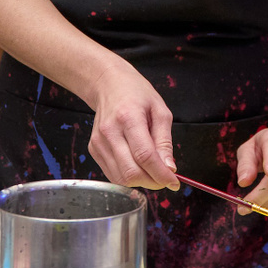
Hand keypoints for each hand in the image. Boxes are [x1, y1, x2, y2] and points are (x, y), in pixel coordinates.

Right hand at [87, 62, 177, 190]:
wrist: (108, 84)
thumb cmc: (137, 94)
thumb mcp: (160, 111)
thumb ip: (165, 141)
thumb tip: (169, 168)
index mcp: (129, 118)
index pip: (145, 156)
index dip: (161, 174)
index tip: (174, 182)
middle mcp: (110, 132)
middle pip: (131, 172)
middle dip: (152, 182)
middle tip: (165, 178)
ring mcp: (99, 142)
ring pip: (121, 178)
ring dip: (141, 181)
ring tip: (151, 170)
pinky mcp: (93, 149)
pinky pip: (113, 174)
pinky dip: (128, 176)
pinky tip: (137, 164)